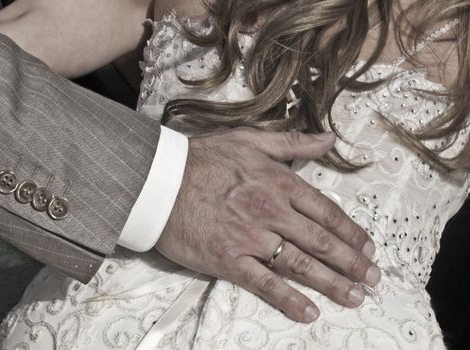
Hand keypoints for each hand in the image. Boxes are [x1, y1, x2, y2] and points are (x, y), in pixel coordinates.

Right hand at [156, 127, 380, 322]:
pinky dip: (289, 300)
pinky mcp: (229, 260)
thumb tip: (329, 138)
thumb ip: (293, 143)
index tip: (368, 248)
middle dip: (351, 263)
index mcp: (279, 182)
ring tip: (354, 298)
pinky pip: (265, 284)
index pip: (326, 211)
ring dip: (332, 283)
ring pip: (301, 264)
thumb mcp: (249, 140)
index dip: (351, 232)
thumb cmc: (203, 158)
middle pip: (322, 242)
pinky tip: (309, 312)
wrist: (159, 180)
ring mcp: (251, 237)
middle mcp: (272, 211)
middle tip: (372, 279)